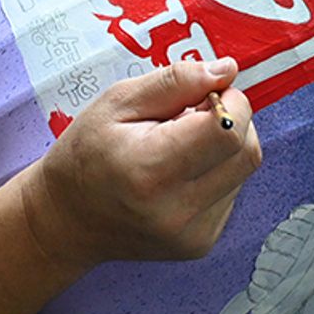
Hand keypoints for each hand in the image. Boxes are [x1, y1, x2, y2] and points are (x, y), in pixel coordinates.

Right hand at [19, 58, 261, 271]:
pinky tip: (180, 173)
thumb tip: (227, 70)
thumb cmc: (85, 154)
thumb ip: (176, 81)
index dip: (228, 100)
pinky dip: (215, 172)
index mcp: (150, 170)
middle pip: (246, 151)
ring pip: (243, 170)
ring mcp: (192, 234)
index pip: (228, 129)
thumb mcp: (117, 102)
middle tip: (190, 116)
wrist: (66, 220)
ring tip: (178, 147)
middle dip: (232, 120)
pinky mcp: (201, 243)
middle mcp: (176, 210)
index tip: (202, 95)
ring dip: (223, 147)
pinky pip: (231, 192)